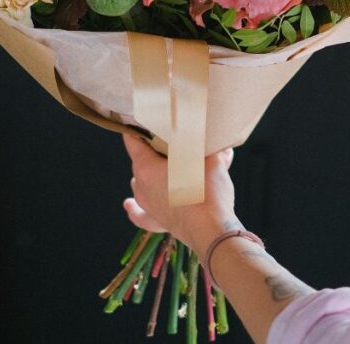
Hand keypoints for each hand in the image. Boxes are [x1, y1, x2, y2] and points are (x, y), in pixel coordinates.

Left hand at [123, 135, 237, 255]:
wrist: (212, 231)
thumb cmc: (207, 191)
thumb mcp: (212, 160)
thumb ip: (213, 148)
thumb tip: (221, 144)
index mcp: (146, 167)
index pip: (133, 140)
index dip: (138, 127)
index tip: (144, 118)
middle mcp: (141, 186)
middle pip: (140, 161)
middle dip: (155, 151)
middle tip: (173, 143)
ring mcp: (148, 205)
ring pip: (141, 184)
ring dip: (151, 175)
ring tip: (167, 167)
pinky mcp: (157, 222)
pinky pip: (141, 214)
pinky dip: (135, 209)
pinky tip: (129, 205)